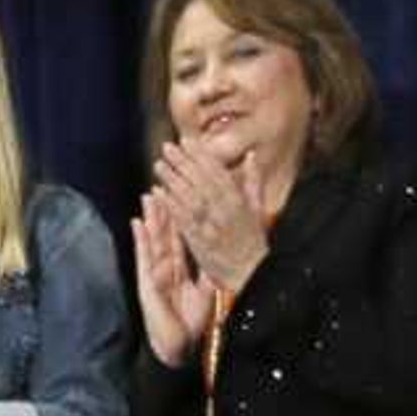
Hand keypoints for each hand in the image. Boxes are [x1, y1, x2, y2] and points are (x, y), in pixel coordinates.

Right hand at [130, 194, 212, 364]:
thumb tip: (220, 249)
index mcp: (181, 265)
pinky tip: (137, 223)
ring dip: (152, 217)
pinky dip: (141, 240)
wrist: (182, 347)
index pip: (183, 232)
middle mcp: (167, 265)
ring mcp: (155, 273)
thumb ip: (210, 267)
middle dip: (166, 206)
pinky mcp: (147, 283)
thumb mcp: (208, 288)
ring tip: (150, 194)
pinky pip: (144, 258)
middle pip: (167, 230)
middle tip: (166, 182)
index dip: (185, 210)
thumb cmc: (194, 320)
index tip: (187, 188)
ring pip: (154, 239)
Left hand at [152, 136, 270, 298]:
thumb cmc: (253, 243)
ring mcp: (210, 226)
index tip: (187, 141)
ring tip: (159, 165)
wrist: (250, 274)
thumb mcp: (258, 209)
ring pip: (189, 198)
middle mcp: (224, 211)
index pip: (217, 172)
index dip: (201, 155)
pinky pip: (182, 220)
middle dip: (183, 163)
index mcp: (238, 201)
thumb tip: (250, 156)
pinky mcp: (198, 242)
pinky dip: (170, 205)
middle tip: (167, 148)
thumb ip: (253, 181)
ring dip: (173, 180)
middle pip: (200, 181)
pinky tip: (159, 192)